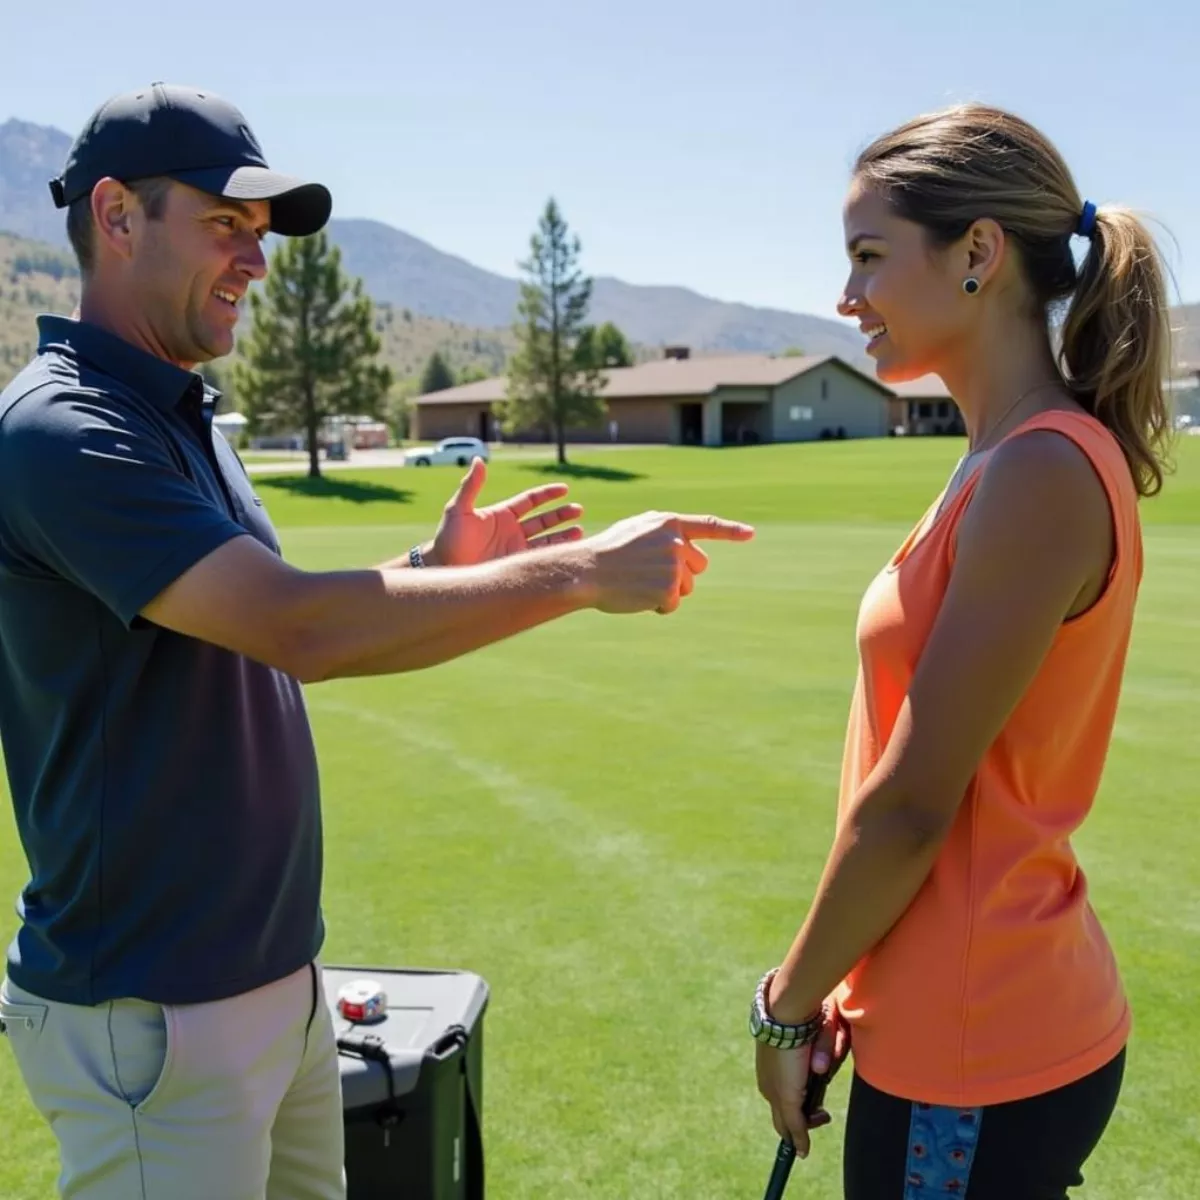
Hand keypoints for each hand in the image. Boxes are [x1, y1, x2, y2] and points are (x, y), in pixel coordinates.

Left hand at [430, 458, 583, 566]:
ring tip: (581, 531)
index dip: (547, 495)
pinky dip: (555, 555)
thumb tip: (479, 460)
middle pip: (543, 519)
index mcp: (501, 515)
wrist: (444, 569)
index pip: (530, 501)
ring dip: (563, 535)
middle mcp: (511, 531)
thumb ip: (471, 486)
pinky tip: (569, 552)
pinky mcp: (515, 567)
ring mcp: (515, 550)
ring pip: (546, 540)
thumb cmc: (448, 539)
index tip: (564, 489)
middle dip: (561, 515)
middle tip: (579, 510)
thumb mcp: (459, 510)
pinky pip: (540, 559)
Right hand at [580, 510, 754, 614]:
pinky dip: (657, 606)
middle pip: (698, 566)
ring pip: (686, 587)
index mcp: (668, 523)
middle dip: (681, 574)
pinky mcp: (668, 588)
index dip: (731, 531)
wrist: (586, 570)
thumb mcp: (635, 530)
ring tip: (638, 583)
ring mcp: (674, 565)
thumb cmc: (606, 552)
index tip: (750, 534)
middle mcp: (675, 541)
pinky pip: (672, 604)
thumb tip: (684, 546)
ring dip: (667, 591)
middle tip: (650, 574)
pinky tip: (637, 597)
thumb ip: (662, 533)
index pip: (708, 526)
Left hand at [756, 1003, 848, 1158]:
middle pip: (780, 1114)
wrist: (786, 1014)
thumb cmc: (798, 1021)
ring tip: (821, 1121)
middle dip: (798, 1124)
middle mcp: (768, 1084)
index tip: (810, 1109)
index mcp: (769, 1070)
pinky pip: (794, 1126)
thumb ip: (809, 1055)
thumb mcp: (803, 1040)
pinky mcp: (786, 1098)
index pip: (778, 1097)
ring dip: (802, 1130)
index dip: (794, 1108)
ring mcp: (775, 1093)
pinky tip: (803, 1151)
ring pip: (786, 1122)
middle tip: (821, 1117)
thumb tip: (818, 1068)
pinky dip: (800, 1140)